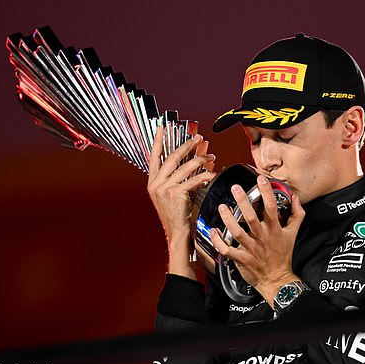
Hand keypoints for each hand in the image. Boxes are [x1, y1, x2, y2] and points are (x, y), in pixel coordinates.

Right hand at [147, 127, 215, 278]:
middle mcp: (155, 184)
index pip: (153, 156)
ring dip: (200, 160)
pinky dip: (204, 175)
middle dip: (187, 145)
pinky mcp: (174, 194)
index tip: (161, 127)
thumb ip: (179, 177)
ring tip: (212, 157)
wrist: (177, 236)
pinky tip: (212, 174)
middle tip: (199, 138)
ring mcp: (163, 189)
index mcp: (152, 182)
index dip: (158, 141)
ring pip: (185, 167)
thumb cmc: (178, 216)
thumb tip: (193, 159)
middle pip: (172, 157)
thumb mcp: (173, 194)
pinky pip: (193, 179)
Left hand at [210, 175, 305, 305]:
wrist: (277, 279)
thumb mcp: (293, 233)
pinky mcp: (242, 259)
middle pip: (251, 217)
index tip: (260, 179)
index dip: (266, 192)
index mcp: (274, 229)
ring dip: (228, 219)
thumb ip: (296, 214)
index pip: (271, 207)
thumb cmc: (283, 255)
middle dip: (242, 201)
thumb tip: (295, 198)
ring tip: (222, 207)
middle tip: (235, 188)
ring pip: (237, 232)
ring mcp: (251, 248)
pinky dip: (219, 241)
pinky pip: (227, 250)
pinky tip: (213, 230)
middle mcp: (262, 237)